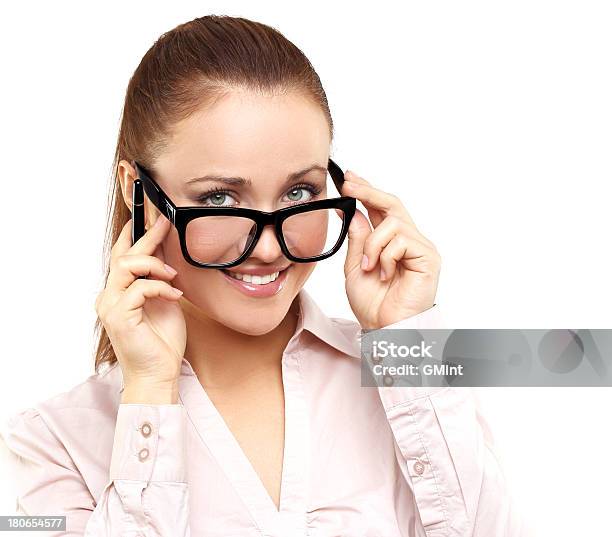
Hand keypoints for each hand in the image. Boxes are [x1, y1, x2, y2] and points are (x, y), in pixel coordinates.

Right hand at [95, 216, 186, 402]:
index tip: (151, 216)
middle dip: (146, 236)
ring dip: (153, 264)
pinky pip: (139, 288)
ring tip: (173, 274)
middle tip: (165, 221)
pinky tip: (174, 294)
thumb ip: (160, 278)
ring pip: (126, 267)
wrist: (159, 374)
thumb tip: (166, 253)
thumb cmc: (162, 341)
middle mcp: (110, 296)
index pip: (123, 257)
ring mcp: (110, 306)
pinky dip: (160, 287)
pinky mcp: (119, 316)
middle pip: (123, 256)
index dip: (134, 235)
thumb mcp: (165, 300)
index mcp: (120, 292)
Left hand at [341, 170, 440, 329]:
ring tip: (369, 268)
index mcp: (391, 243)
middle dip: (369, 192)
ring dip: (372, 245)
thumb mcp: (356, 266)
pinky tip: (384, 274)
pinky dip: (385, 257)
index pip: (381, 209)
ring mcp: (420, 248)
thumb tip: (352, 211)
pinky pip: (401, 241)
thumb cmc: (373, 304)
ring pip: (392, 223)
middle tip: (349, 186)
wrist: (384, 329)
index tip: (349, 179)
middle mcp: (409, 241)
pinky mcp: (428, 257)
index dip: (366, 191)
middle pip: (392, 204)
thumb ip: (358, 238)